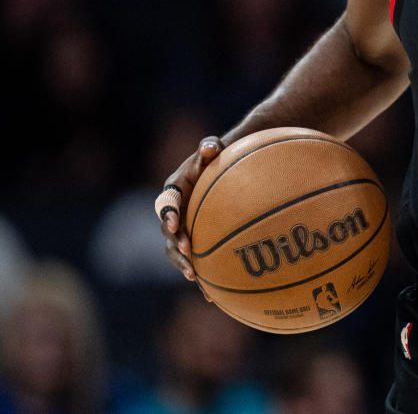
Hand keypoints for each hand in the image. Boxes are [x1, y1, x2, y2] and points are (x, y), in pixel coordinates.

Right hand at [157, 136, 222, 292]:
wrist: (226, 171)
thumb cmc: (219, 158)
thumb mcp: (214, 149)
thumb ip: (210, 147)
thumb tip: (210, 146)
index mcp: (174, 192)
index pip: (166, 204)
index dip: (168, 215)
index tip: (174, 224)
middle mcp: (173, 214)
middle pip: (168, 233)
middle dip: (175, 245)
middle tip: (188, 253)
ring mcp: (183, 231)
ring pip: (176, 252)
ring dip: (182, 265)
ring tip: (193, 276)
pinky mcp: (195, 243)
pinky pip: (194, 262)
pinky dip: (201, 278)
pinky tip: (212, 295)